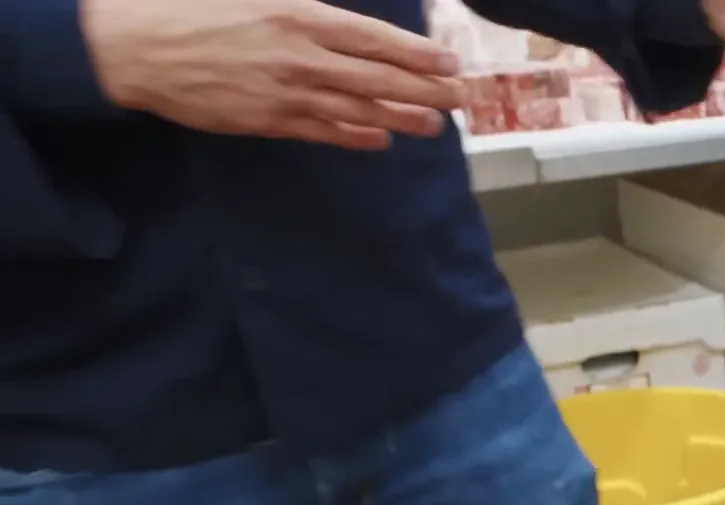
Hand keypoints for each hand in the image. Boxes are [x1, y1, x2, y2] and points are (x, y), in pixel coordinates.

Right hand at [80, 0, 464, 151]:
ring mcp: (287, 94)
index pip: (376, 40)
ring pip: (360, 111)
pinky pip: (324, 132)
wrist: (135, 46)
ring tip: (434, 125)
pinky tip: (380, 140)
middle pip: (379, 80)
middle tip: (459, 99)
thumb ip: (306, 6)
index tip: (449, 63)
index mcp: (300, 16)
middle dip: (425, 91)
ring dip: (402, 119)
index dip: (418, 54)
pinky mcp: (267, 121)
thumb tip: (342, 19)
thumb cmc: (192, 5)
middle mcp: (302, 58)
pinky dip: (356, 136)